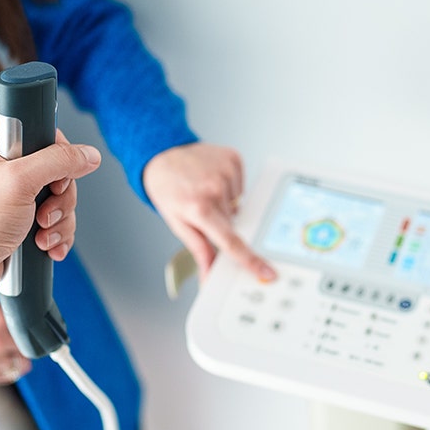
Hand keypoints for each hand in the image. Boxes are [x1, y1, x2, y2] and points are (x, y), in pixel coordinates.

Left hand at [0, 128, 100, 301]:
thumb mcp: (19, 181)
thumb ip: (58, 162)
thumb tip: (88, 155)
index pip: (46, 139)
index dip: (59, 162)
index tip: (54, 182)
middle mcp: (4, 169)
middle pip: (59, 175)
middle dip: (59, 202)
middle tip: (43, 215)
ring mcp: (13, 198)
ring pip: (60, 203)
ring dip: (59, 223)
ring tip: (41, 236)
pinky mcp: (19, 223)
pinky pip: (53, 224)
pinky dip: (55, 237)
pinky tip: (45, 246)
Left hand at [143, 142, 275, 281]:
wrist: (162, 155)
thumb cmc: (167, 190)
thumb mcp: (178, 225)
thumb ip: (199, 251)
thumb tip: (209, 275)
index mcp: (199, 209)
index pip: (231, 241)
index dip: (250, 260)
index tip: (267, 272)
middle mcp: (215, 188)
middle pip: (235, 222)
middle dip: (225, 224)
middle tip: (205, 211)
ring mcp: (226, 171)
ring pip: (238, 204)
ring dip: (226, 205)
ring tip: (206, 193)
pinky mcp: (234, 158)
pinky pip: (240, 185)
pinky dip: (230, 188)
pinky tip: (214, 181)